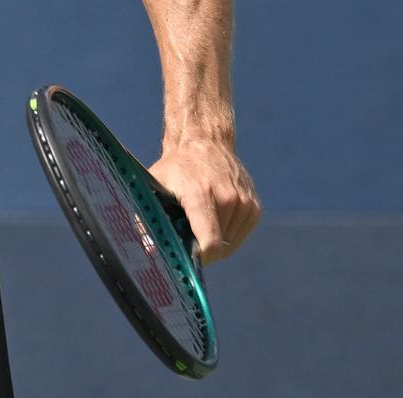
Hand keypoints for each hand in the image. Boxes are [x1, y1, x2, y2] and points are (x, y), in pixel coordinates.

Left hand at [147, 138, 261, 264]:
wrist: (205, 142)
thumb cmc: (175, 168)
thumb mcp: (154, 185)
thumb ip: (147, 217)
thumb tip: (148, 251)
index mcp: (199, 194)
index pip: (210, 241)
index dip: (200, 259)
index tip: (188, 261)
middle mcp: (227, 197)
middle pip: (218, 246)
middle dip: (201, 248)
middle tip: (186, 234)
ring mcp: (244, 202)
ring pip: (230, 243)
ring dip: (215, 241)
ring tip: (199, 220)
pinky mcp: (255, 206)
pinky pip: (240, 235)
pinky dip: (227, 234)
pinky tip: (214, 217)